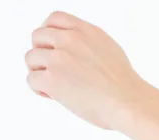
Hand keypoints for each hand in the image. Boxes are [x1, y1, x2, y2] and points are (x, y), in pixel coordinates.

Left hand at [25, 11, 146, 129]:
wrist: (127, 102)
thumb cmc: (124, 85)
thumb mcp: (110, 49)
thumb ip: (88, 44)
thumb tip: (76, 51)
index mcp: (86, 31)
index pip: (54, 19)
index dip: (48, 33)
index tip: (50, 46)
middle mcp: (70, 40)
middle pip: (37, 37)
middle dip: (41, 53)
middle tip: (50, 69)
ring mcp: (59, 58)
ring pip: (31, 58)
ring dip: (39, 72)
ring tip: (53, 86)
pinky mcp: (52, 79)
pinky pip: (32, 80)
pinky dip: (39, 90)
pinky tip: (53, 96)